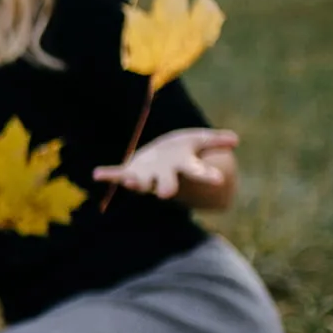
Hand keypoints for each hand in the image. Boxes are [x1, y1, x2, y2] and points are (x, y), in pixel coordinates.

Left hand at [93, 128, 238, 199]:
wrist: (162, 161)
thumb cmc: (184, 150)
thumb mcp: (201, 140)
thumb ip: (216, 140)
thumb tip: (235, 139)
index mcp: (186, 167)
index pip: (199, 173)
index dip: (208, 176)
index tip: (219, 180)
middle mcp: (166, 177)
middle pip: (167, 185)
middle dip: (165, 188)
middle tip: (165, 193)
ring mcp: (148, 176)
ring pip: (142, 183)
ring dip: (137, 183)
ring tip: (131, 182)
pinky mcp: (130, 172)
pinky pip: (118, 175)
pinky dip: (108, 175)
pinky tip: (97, 173)